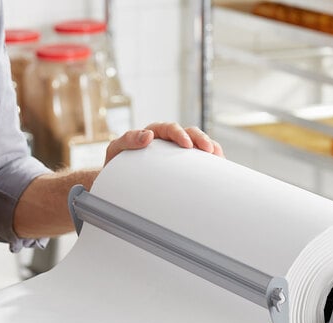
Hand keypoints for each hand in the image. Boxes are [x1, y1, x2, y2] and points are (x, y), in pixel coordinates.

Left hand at [105, 122, 223, 164]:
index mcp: (153, 134)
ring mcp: (175, 154)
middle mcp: (166, 141)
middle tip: (208, 150)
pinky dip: (209, 162)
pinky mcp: (181, 166)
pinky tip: (218, 167)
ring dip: (209, 148)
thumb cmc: (114, 166)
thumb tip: (148, 136)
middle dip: (200, 140)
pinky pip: (197, 161)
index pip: (169, 128)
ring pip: (196, 146)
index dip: (180, 134)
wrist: (115, 184)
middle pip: (189, 133)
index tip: (186, 144)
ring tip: (218, 157)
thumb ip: (127, 140)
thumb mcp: (115, 150)